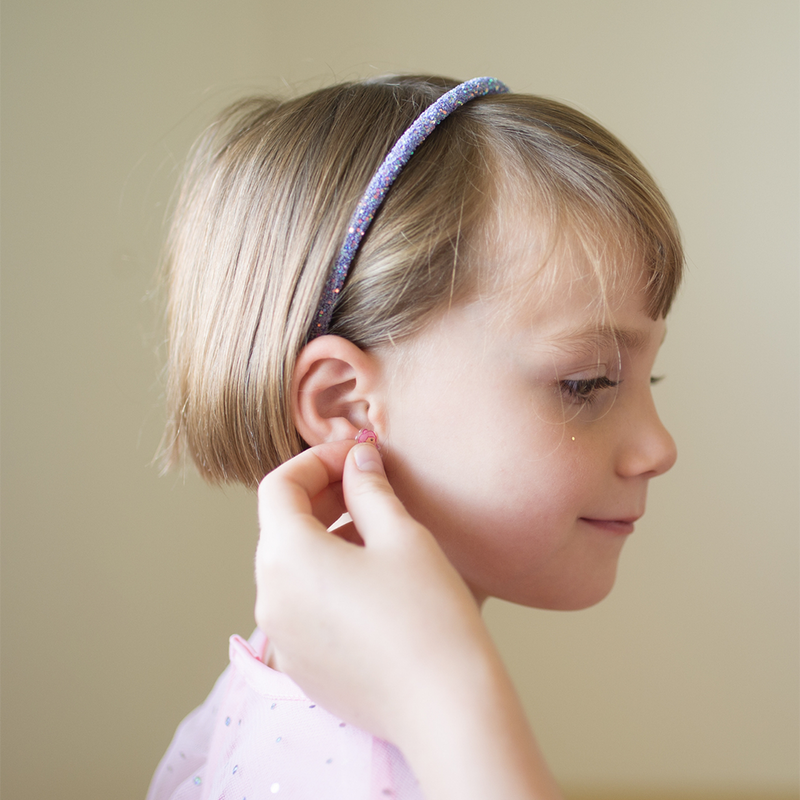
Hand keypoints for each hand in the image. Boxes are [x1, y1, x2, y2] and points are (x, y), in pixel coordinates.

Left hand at [255, 439, 486, 740]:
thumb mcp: (401, 536)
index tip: (358, 456)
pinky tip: (370, 580)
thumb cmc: (427, 613)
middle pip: (281, 526)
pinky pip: (300, 605)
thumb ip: (369, 488)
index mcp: (285, 557)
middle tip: (368, 484)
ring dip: (324, 537)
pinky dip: (324, 579)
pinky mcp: (300, 666)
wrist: (446, 708)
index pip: (279, 486)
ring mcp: (280, 638)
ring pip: (290, 567)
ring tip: (375, 530)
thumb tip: (357, 459)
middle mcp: (269, 597)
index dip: (317, 461)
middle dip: (321, 497)